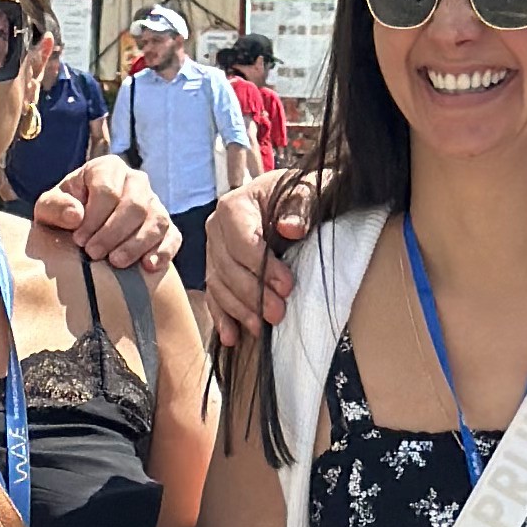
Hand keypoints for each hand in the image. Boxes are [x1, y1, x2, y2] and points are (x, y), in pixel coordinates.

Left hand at [29, 152, 173, 275]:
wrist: (79, 232)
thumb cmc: (64, 215)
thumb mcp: (48, 208)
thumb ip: (55, 207)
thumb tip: (76, 215)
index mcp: (106, 168)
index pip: (108, 190)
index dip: (94, 218)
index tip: (79, 240)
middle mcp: (135, 181)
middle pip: (135, 205)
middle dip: (113, 233)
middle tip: (94, 254)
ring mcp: (154, 203)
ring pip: (156, 220)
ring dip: (136, 244)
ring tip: (116, 263)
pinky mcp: (166, 227)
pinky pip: (172, 236)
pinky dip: (164, 251)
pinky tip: (148, 266)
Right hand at [203, 174, 298, 343]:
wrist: (297, 198)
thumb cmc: (304, 194)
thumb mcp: (312, 189)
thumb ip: (303, 203)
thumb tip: (291, 227)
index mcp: (235, 205)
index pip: (241, 241)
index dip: (262, 266)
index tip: (287, 286)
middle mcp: (216, 227)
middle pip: (227, 267)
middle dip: (252, 294)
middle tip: (278, 313)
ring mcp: (214, 250)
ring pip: (219, 285)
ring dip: (239, 310)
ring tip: (260, 328)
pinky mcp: (218, 269)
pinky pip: (214, 295)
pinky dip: (222, 317)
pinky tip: (232, 337)